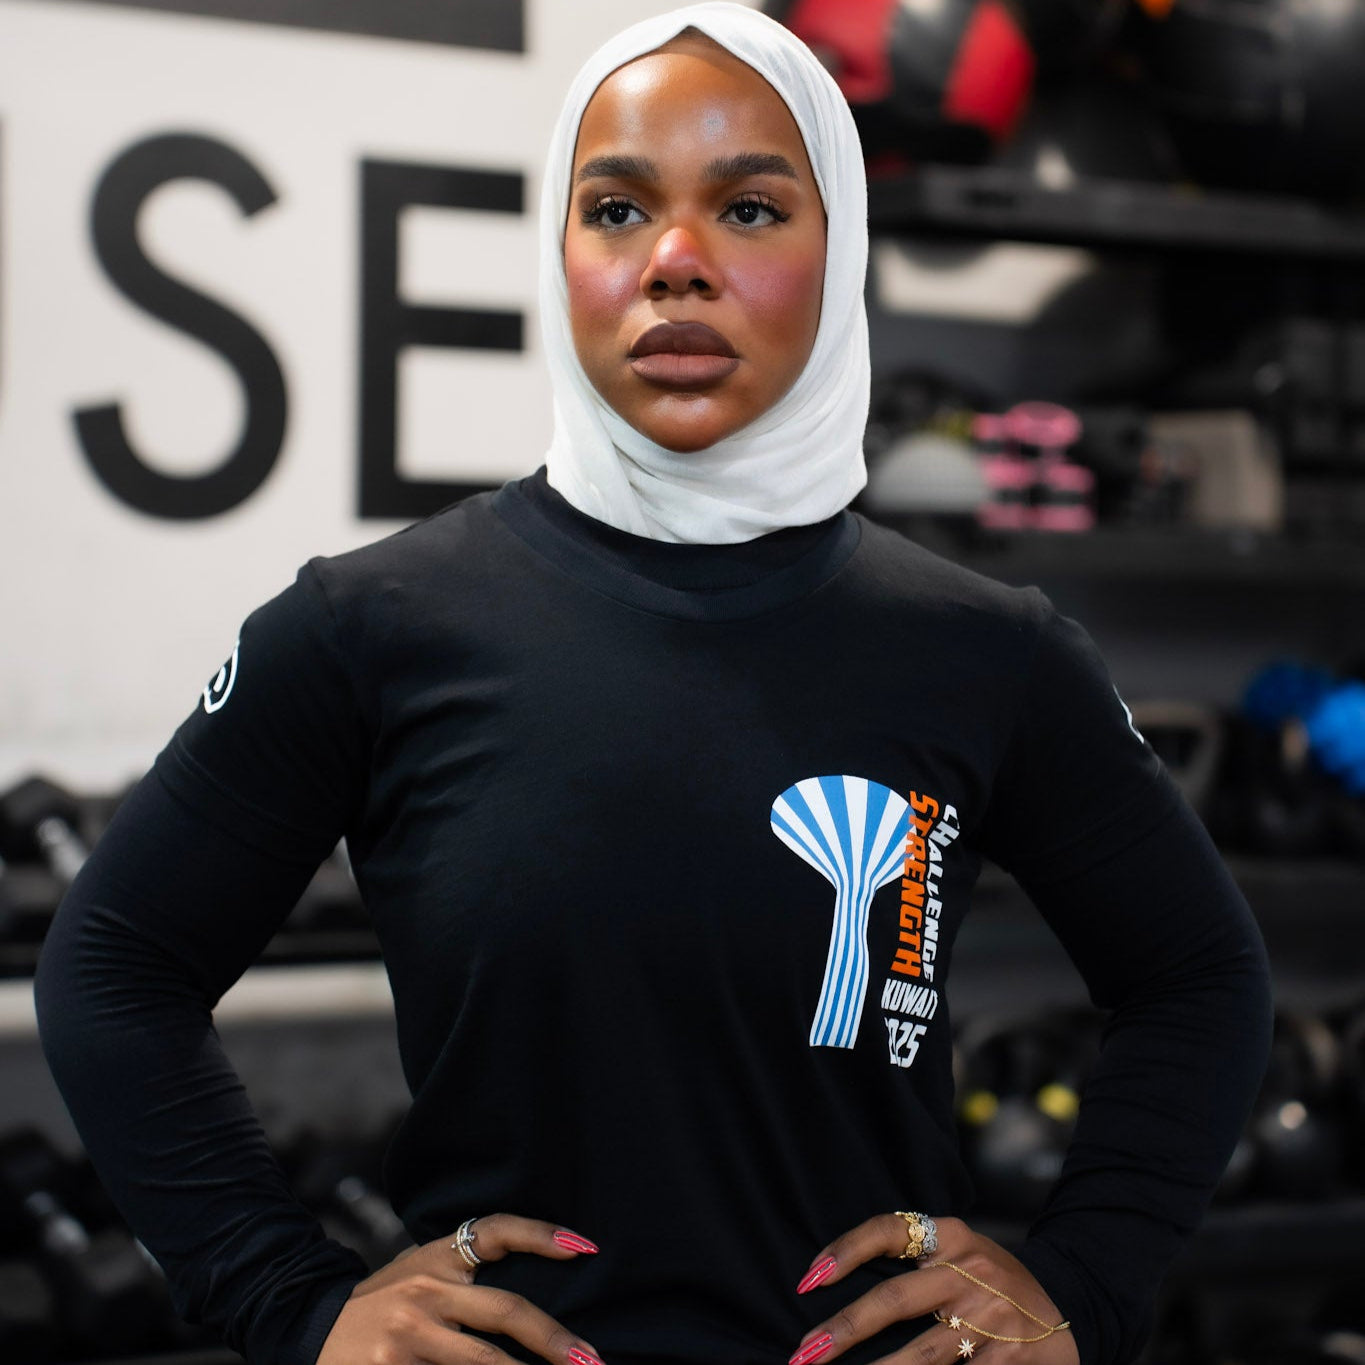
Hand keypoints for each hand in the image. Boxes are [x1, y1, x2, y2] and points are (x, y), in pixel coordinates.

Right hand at [318, 1212, 603, 1364]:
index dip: (540, 1234)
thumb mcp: (417, 1272)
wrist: (308, 1329)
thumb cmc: (379, 1305)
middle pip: (506, 1311)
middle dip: (553, 1339)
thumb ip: (463, 1276)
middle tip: (591, 1360)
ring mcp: (410, 1333)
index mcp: (437, 1257)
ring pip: (484, 1362)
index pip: (496, 1231)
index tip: (583, 1247)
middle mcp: (427, 1289)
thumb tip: (528, 1295)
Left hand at [791, 1215, 1078, 1364]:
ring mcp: (992, 1317)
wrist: (1069, 1306)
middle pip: (894, 1301)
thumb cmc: (991, 1281)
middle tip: (805, 1353)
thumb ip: (915, 1258)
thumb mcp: (960, 1252)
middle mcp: (971, 1271)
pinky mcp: (1012, 1358)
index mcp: (952, 1236)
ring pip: (921, 1354)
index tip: (809, 1279)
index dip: (846, 1251)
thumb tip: (833, 1277)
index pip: (888, 1231)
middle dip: (844, 1331)